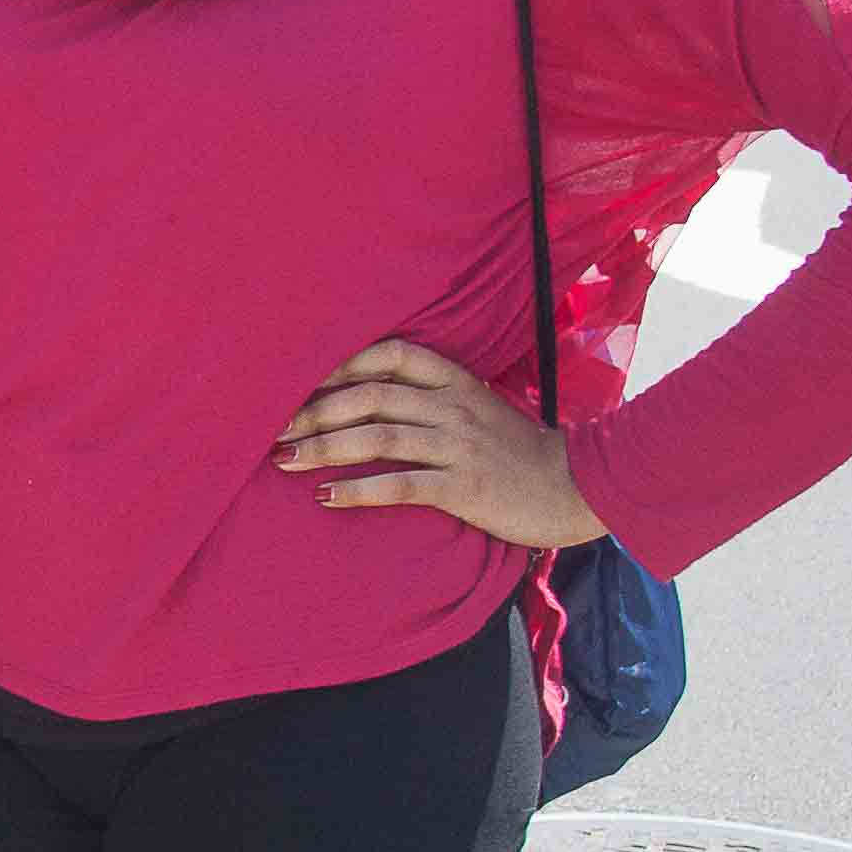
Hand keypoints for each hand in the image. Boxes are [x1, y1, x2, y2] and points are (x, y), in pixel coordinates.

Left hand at [270, 339, 606, 547]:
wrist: (577, 487)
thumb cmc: (518, 453)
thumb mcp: (479, 410)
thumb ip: (432, 400)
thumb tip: (366, 401)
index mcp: (457, 382)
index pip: (392, 354)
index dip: (340, 365)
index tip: (298, 383)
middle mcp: (454, 406)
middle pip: (371, 396)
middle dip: (315, 411)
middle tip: (274, 429)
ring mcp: (459, 445)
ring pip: (378, 437)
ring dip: (324, 447)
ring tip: (285, 460)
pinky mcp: (465, 486)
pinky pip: (400, 483)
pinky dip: (358, 489)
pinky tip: (326, 497)